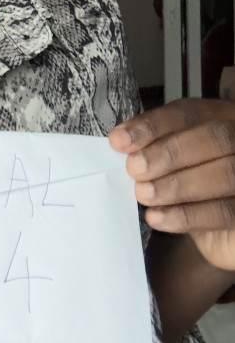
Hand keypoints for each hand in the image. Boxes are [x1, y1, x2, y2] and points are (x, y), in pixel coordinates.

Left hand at [109, 99, 234, 271]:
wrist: (216, 229)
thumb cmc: (188, 185)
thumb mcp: (170, 159)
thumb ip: (152, 148)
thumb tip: (120, 143)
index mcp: (221, 118)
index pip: (189, 113)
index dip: (153, 125)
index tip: (119, 140)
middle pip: (215, 137)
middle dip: (170, 153)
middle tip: (134, 169)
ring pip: (225, 173)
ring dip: (177, 185)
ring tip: (144, 194)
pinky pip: (224, 211)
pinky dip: (187, 216)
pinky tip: (157, 217)